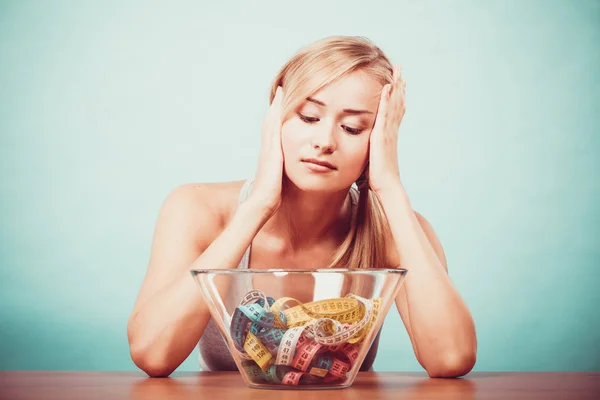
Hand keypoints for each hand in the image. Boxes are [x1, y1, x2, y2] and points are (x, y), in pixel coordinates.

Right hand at [248, 86, 284, 216]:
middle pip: (270, 122)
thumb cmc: (269, 198)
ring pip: (271, 122)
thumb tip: (281, 179)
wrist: (262, 203)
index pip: (272, 132)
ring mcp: (268, 149)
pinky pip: (274, 128)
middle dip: (276, 107)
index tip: (281, 106)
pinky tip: (281, 106)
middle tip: (281, 90)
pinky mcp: (272, 151)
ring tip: (282, 91)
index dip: (275, 118)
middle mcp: (267, 149)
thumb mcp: (276, 183)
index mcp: (268, 156)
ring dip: (276, 106)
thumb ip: (278, 176)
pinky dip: (277, 116)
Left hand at [367, 64, 405, 194]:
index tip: (397, 83)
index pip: (394, 111)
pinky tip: (388, 86)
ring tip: (398, 71)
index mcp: (388, 135)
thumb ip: (371, 150)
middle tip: (400, 70)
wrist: (386, 185)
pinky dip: (387, 99)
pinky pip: (386, 113)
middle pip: (397, 103)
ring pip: (394, 104)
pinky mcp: (383, 134)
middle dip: (399, 86)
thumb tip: (365, 149)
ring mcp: (388, 131)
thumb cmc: (378, 177)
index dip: (396, 97)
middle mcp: (391, 130)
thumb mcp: (373, 158)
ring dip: (396, 87)